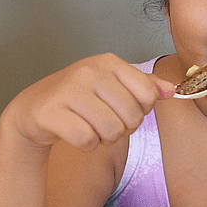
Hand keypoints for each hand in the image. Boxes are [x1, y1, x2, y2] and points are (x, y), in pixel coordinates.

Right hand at [7, 53, 175, 150]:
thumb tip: (171, 90)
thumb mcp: (113, 85)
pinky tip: (77, 133)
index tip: (123, 108)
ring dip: (105, 138)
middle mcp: (90, 71)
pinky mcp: (52, 112)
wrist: (35, 108)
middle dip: (123, 128)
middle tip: (104, 121)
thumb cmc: (80, 97)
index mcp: (109, 62)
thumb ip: (145, 86)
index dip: (141, 110)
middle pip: (133, 117)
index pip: (149, 95)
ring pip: (112, 131)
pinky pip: (88, 140)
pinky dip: (87, 145)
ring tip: (91, 127)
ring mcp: (69, 90)